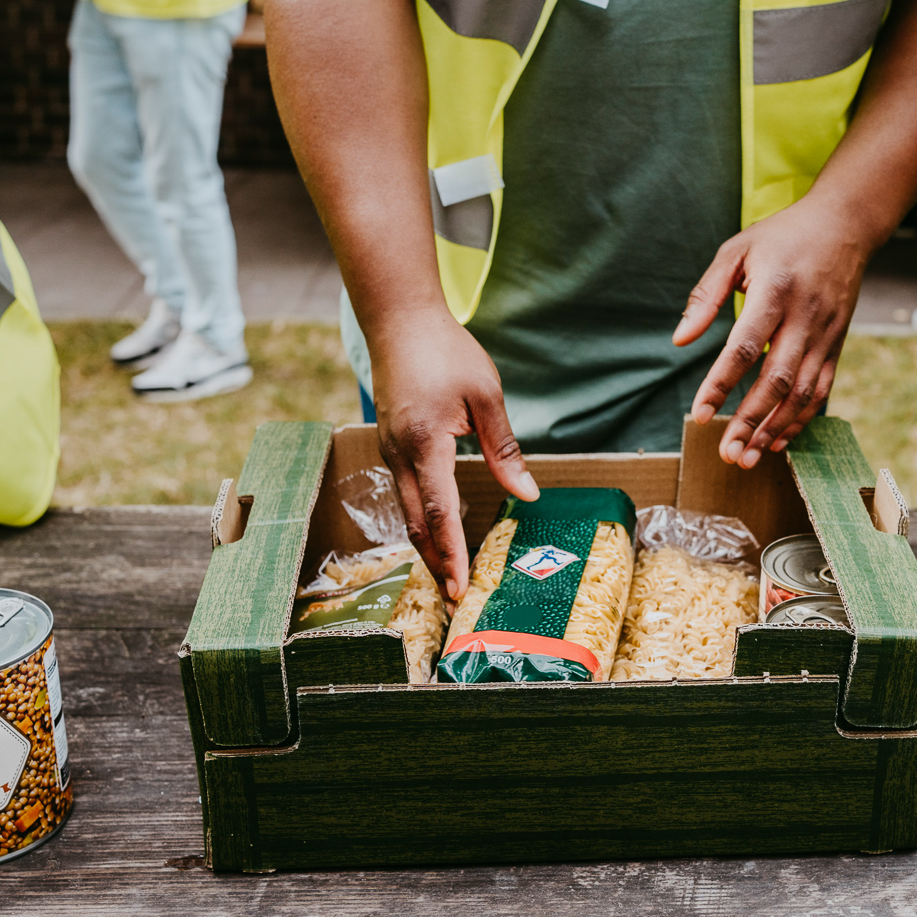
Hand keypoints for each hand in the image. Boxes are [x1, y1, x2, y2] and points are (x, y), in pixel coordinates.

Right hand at [368, 310, 538, 602]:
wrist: (398, 319)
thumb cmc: (446, 350)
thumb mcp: (485, 396)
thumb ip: (504, 449)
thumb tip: (527, 494)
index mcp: (425, 444)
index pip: (439, 512)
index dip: (452, 553)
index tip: (460, 587)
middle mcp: (399, 455)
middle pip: (416, 523)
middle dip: (436, 561)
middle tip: (454, 597)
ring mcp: (388, 451)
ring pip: (406, 511)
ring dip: (428, 544)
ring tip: (449, 574)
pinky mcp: (389, 445)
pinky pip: (403, 493)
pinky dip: (421, 519)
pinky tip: (439, 532)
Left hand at [674, 198, 868, 467]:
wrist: (845, 226)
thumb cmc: (782, 237)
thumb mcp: (736, 251)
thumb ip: (706, 295)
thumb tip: (680, 339)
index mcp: (775, 291)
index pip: (745, 347)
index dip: (721, 383)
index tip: (699, 413)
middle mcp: (805, 318)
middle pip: (777, 380)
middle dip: (751, 421)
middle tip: (727, 453)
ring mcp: (825, 335)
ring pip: (803, 393)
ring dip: (776, 429)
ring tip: (749, 456)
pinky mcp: (837, 345)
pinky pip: (821, 391)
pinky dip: (800, 420)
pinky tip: (778, 440)